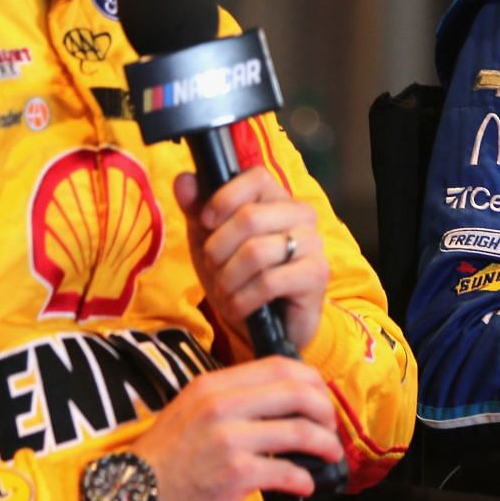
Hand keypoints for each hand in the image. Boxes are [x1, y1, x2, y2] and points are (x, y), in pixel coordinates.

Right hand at [130, 355, 342, 500]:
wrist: (130, 497)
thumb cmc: (165, 459)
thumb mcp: (191, 411)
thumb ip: (231, 400)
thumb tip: (280, 403)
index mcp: (214, 385)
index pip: (280, 366)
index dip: (312, 381)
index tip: (320, 399)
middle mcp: (222, 405)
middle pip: (298, 393)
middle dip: (325, 411)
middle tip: (330, 429)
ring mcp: (229, 439)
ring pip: (300, 431)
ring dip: (324, 445)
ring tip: (328, 457)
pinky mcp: (235, 474)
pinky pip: (287, 472)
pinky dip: (304, 480)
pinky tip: (305, 485)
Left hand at [176, 166, 328, 354]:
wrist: (268, 323)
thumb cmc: (240, 275)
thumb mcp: (210, 240)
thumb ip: (196, 209)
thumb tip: (184, 180)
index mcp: (277, 198)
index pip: (256, 177)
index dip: (224, 197)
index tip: (206, 221)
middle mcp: (301, 214)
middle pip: (249, 217)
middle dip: (217, 250)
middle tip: (213, 269)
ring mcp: (312, 243)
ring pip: (255, 252)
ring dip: (228, 279)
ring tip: (225, 291)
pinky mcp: (316, 275)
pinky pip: (269, 282)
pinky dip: (243, 299)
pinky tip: (240, 307)